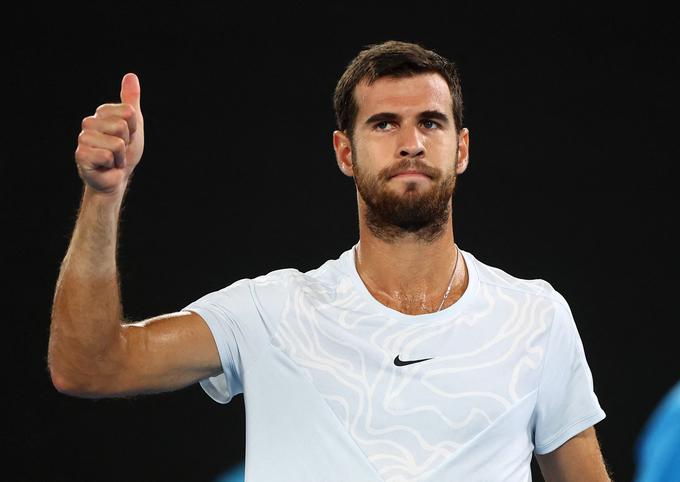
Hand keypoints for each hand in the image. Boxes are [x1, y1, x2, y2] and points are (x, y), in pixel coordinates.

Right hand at [75, 73, 144, 194]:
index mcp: (102, 113)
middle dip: (127, 143)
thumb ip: (131, 101)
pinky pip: (107, 155)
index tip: (127, 137)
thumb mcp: (134, 124)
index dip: (134, 129)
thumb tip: (131, 75)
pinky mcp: (81, 155)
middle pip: (122, 127)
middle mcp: (89, 122)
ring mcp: (83, 138)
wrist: (116, 178)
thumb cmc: (125, 153)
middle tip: (119, 151)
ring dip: (120, 157)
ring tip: (112, 159)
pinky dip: (112, 165)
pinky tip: (105, 166)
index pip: (129, 113)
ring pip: (117, 143)